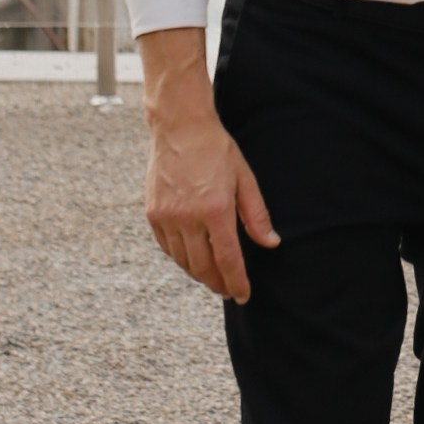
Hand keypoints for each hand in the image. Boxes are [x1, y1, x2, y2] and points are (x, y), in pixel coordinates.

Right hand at [141, 33, 278, 302]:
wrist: (180, 127)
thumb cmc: (216, 150)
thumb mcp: (245, 179)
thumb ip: (256, 215)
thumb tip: (270, 243)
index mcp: (215, 210)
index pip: (227, 260)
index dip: (236, 282)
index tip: (243, 295)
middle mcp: (188, 218)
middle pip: (203, 267)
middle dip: (218, 283)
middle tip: (229, 290)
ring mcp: (167, 217)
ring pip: (183, 261)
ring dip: (199, 274)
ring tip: (213, 277)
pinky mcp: (153, 214)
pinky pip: (167, 248)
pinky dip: (181, 258)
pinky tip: (192, 258)